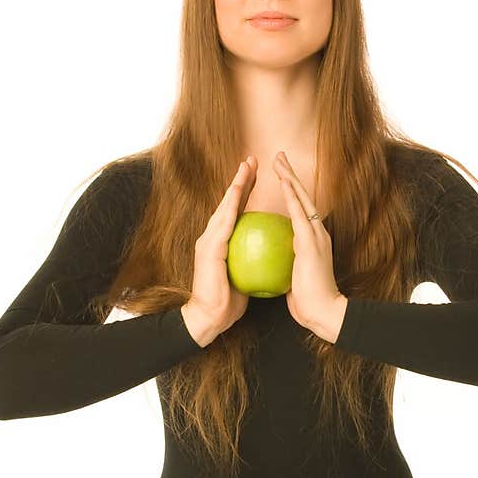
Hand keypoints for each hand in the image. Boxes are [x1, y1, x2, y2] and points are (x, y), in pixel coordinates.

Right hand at [184, 156, 257, 344]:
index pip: (236, 211)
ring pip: (225, 207)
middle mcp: (212, 237)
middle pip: (229, 203)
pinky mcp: (209, 248)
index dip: (246, 192)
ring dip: (235, 186)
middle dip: (240, 180)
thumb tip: (270, 254)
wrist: (210, 318)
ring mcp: (208, 241)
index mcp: (222, 242)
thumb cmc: (228, 303)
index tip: (256, 174)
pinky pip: (224, 223)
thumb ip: (252, 261)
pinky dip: (231, 206)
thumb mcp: (245, 276)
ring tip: (246, 168)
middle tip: (251, 160)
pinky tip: (240, 193)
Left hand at [274, 151, 347, 340]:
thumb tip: (274, 263)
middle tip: (279, 157)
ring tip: (279, 161)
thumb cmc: (309, 302)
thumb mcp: (295, 279)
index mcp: (312, 241)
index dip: (290, 193)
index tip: (280, 178)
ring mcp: (316, 235)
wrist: (323, 312)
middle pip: (302, 198)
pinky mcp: (310, 240)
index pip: (299, 211)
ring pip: (301, 199)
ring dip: (289, 178)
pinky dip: (291, 195)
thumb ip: (288, 266)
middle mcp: (316, 233)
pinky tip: (282, 181)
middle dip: (289, 176)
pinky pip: (299, 212)